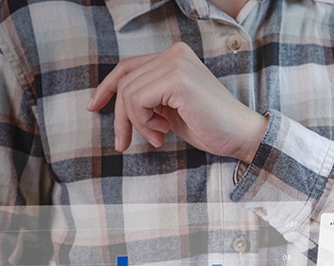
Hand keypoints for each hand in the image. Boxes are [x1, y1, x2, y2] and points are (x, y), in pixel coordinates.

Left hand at [86, 42, 267, 162]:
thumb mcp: (169, 108)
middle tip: (125, 144)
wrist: (240, 136)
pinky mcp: (177, 79)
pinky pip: (138, 100)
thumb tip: (114, 102)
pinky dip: (143, 122)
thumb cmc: (208, 126)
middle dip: (121, 117)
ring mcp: (176, 63)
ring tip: (157, 137)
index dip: (106, 87)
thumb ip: (148, 97)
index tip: (93, 107)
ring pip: (128, 93)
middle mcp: (174, 53)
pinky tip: (162, 133)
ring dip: (137, 123)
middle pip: (124, 82)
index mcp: (174, 56)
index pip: (127, 67)